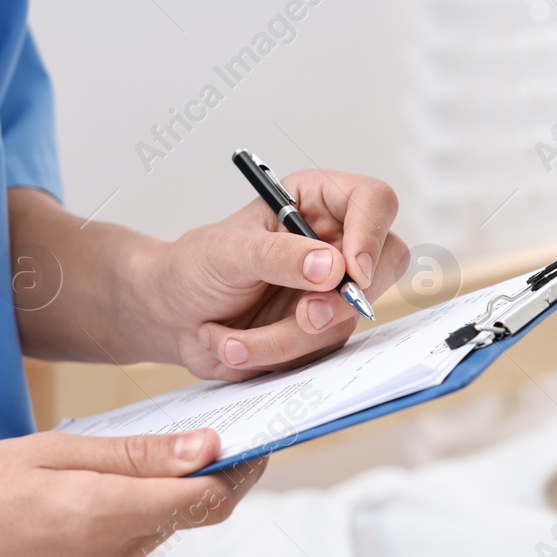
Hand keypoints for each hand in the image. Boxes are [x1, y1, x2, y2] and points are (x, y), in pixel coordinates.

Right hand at [0, 430, 264, 556]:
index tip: (252, 451)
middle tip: (136, 456)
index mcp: (106, 517)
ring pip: (141, 544)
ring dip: (127, 516)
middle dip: (169, 488)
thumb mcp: (48, 454)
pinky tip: (49, 530)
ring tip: (63, 495)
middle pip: (174, 520)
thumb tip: (208, 451)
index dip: (240, 475)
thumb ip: (136, 457)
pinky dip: (100, 543)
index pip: (208, 501)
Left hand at [143, 170, 409, 379]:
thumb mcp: (226, 252)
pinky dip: (276, 355)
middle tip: (306, 315)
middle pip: (386, 262)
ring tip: (230, 338)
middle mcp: (335, 243)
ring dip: (288, 336)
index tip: (352, 272)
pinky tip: (235, 345)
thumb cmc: (193, 268)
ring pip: (349, 318)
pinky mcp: (324, 331)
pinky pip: (323, 350)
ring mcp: (333, 291)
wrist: (170, 317)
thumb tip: (331, 268)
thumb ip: (278, 256)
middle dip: (344, 299)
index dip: (372, 235)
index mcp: (316, 202)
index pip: (374, 202)